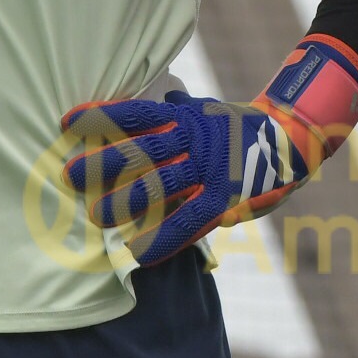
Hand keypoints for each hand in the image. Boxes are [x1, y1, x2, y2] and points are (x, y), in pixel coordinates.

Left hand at [62, 35, 357, 266]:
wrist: (291, 139)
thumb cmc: (235, 128)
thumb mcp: (205, 110)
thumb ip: (174, 112)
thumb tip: (150, 104)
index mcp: (185, 118)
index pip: (136, 113)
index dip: (101, 117)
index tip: (66, 122)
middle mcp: (194, 142)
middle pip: (142, 151)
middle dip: (104, 163)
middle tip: (69, 175)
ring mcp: (210, 171)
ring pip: (162, 186)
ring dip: (126, 202)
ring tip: (95, 216)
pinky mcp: (224, 200)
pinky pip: (190, 221)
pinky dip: (164, 238)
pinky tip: (139, 253)